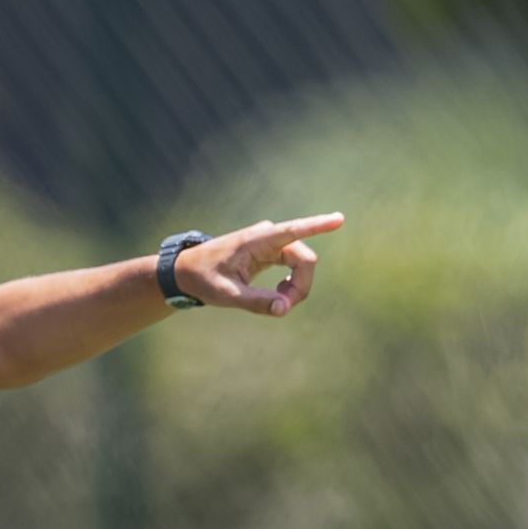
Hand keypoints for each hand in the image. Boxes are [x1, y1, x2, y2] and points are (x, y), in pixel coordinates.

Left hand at [176, 213, 344, 316]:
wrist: (187, 271)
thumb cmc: (204, 279)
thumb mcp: (227, 295)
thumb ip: (256, 302)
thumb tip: (283, 309)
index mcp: (257, 240)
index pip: (293, 230)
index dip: (318, 225)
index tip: (340, 219)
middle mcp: (269, 236)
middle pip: (305, 259)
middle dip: (301, 286)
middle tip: (282, 308)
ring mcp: (271, 243)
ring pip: (302, 264)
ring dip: (297, 287)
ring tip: (277, 303)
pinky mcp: (271, 251)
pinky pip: (294, 266)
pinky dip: (292, 284)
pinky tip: (278, 295)